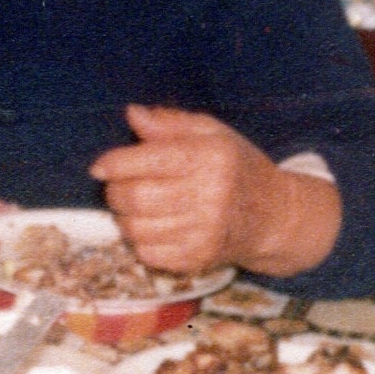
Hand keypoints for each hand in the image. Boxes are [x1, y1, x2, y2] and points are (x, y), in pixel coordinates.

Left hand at [91, 104, 339, 278]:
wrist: (275, 216)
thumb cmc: (237, 168)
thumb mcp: (212, 134)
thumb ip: (170, 123)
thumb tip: (133, 114)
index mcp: (211, 159)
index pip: (149, 161)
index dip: (114, 164)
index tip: (100, 167)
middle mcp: (210, 197)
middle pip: (135, 198)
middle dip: (115, 191)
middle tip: (120, 186)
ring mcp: (205, 233)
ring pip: (135, 228)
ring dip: (124, 217)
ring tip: (136, 207)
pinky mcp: (200, 259)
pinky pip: (148, 253)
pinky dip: (140, 240)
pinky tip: (153, 228)